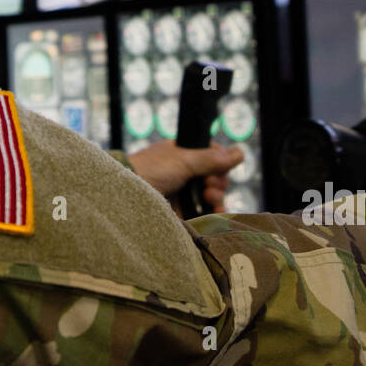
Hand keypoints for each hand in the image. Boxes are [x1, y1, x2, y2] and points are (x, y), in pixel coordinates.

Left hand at [126, 140, 242, 213]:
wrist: (125, 195)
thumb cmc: (151, 170)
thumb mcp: (183, 160)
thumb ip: (212, 158)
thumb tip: (240, 153)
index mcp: (182, 153)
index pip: (212, 155)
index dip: (220, 163)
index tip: (216, 168)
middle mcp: (184, 171)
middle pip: (215, 176)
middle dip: (217, 181)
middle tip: (208, 185)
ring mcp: (182, 191)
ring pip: (211, 194)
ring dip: (216, 196)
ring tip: (208, 198)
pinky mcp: (180, 210)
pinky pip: (203, 211)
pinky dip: (212, 212)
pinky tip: (215, 212)